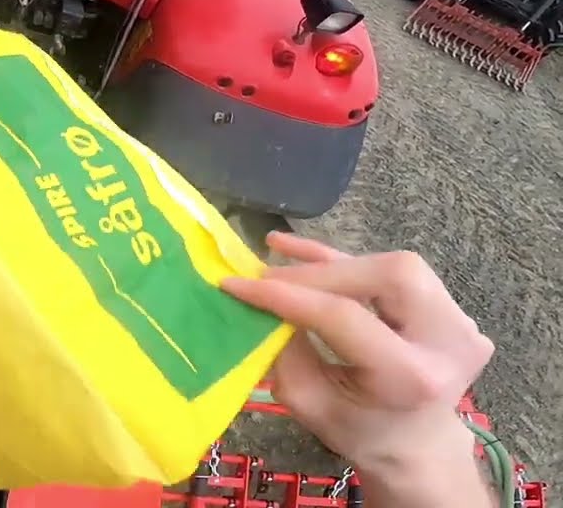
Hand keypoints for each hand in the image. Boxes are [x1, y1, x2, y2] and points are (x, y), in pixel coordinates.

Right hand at [222, 233, 494, 478]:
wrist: (418, 445)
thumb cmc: (360, 430)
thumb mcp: (311, 404)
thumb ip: (286, 352)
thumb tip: (260, 302)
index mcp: (411, 378)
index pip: (343, 317)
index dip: (286, 296)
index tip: (236, 284)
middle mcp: (447, 343)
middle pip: (385, 276)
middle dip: (319, 272)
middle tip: (267, 277)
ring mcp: (460, 322)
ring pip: (393, 265)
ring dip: (335, 266)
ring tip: (282, 265)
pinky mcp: (453, 307)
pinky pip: (397, 271)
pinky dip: (350, 262)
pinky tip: (302, 252)